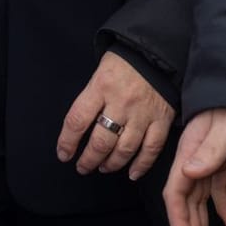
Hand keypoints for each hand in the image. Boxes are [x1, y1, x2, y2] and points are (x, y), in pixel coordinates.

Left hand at [56, 50, 175, 181]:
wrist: (155, 52)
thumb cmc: (122, 63)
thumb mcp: (98, 72)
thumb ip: (90, 98)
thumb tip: (79, 128)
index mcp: (100, 87)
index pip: (77, 120)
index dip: (67, 142)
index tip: (64, 154)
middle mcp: (121, 102)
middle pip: (101, 141)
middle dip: (89, 159)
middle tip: (83, 167)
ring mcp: (143, 113)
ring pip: (125, 149)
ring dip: (112, 164)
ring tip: (103, 168)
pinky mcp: (162, 119)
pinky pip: (152, 148)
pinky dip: (142, 164)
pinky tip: (132, 173)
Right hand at [162, 108, 225, 225]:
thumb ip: (210, 150)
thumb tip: (188, 173)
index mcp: (188, 152)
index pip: (176, 191)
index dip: (177, 215)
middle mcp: (193, 160)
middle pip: (185, 199)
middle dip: (187, 222)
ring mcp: (207, 162)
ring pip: (200, 199)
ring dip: (202, 220)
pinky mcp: (224, 162)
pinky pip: (220, 191)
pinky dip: (224, 208)